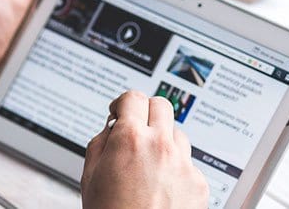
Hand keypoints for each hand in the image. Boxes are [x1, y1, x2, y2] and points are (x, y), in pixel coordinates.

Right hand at [81, 91, 208, 208]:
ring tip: (148, 166)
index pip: (133, 98)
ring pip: (177, 135)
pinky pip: (188, 165)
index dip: (123, 103)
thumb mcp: (90, 176)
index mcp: (130, 140)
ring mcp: (184, 165)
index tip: (120, 111)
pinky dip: (176, 171)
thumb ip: (101, 143)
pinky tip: (162, 189)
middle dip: (146, 113)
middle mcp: (161, 146)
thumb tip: (112, 127)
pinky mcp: (199, 184)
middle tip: (137, 127)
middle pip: (161, 105)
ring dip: (163, 142)